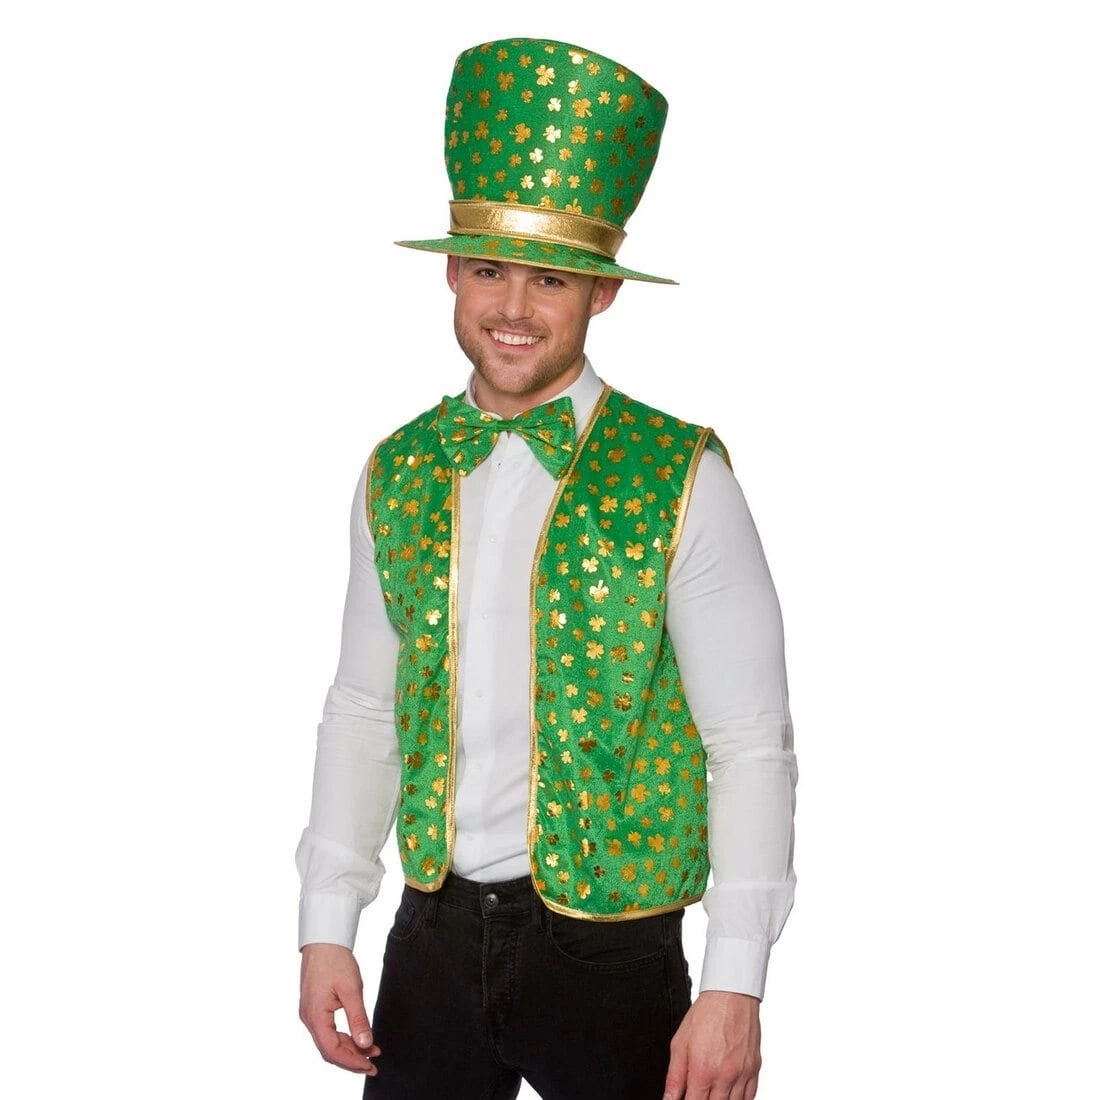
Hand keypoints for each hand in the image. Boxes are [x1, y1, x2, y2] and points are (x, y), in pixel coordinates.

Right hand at [299, 943, 381, 1074]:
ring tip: (370, 1051)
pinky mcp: (314, 1007)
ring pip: (328, 1041)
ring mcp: (309, 1013)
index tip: (370, 1065)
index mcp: (315, 1016)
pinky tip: (357, 1037)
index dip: (351, 1061)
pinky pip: (327, 1031)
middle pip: (329, 1050)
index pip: (332, 1050)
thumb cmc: (335, 960)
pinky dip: (342, 1037)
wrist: (324, 940)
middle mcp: (308, 1018)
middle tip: (373, 1063)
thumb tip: (365, 1043)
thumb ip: (358, 1019)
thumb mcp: (351, 990)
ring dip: (348, 1048)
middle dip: (352, 1059)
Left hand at [662, 990, 761, 1098]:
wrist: (731, 996)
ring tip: (712, 1093)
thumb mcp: (680, 1043)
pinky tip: (729, 1096)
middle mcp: (724, 1076)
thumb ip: (674, 1076)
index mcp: (702, 1071)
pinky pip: (750, 1097)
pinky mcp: (754, 1070)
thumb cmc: (706, 1015)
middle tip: (698, 1093)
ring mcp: (742, 1075)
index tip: (686, 1099)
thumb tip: (669, 1099)